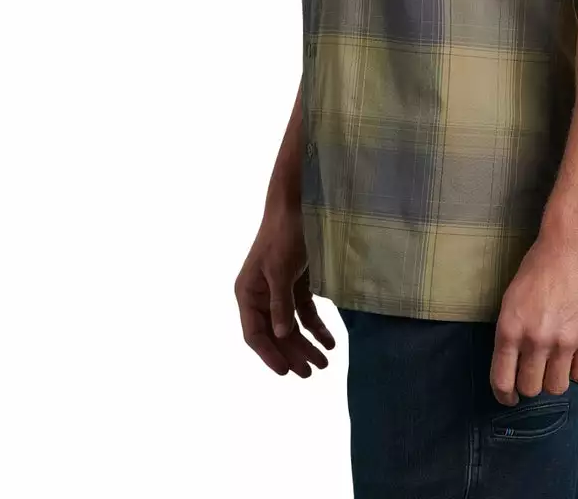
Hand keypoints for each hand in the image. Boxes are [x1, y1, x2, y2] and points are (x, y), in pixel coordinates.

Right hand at [234, 207, 335, 376]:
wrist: (297, 205)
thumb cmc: (283, 235)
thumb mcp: (281, 270)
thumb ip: (280, 303)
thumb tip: (281, 335)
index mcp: (248, 293)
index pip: (255, 333)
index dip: (269, 354)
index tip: (286, 372)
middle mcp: (260, 296)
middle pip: (275, 334)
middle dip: (293, 353)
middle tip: (312, 372)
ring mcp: (278, 291)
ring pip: (290, 326)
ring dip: (306, 344)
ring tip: (324, 362)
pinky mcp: (295, 285)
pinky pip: (303, 312)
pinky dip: (316, 326)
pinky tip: (329, 340)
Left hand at [490, 225, 577, 405]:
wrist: (574, 246)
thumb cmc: (541, 265)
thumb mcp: (512, 297)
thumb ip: (512, 332)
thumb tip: (513, 363)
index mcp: (511, 328)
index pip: (502, 380)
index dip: (504, 395)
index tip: (508, 398)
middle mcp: (536, 339)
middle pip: (531, 388)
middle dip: (530, 384)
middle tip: (535, 374)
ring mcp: (565, 341)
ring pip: (556, 387)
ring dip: (554, 379)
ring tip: (556, 362)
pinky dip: (577, 370)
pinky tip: (575, 355)